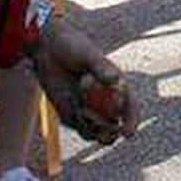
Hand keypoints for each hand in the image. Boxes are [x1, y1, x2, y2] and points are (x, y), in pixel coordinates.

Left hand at [30, 16, 136, 144]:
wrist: (48, 50)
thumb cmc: (73, 47)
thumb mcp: (87, 55)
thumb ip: (101, 68)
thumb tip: (115, 80)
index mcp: (118, 86)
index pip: (131, 109)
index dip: (132, 122)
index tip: (127, 133)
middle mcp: (107, 101)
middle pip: (116, 127)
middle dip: (109, 130)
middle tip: (97, 121)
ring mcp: (91, 110)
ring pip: (99, 133)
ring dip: (93, 128)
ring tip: (80, 108)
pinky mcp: (74, 116)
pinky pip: (81, 129)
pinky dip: (79, 124)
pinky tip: (72, 105)